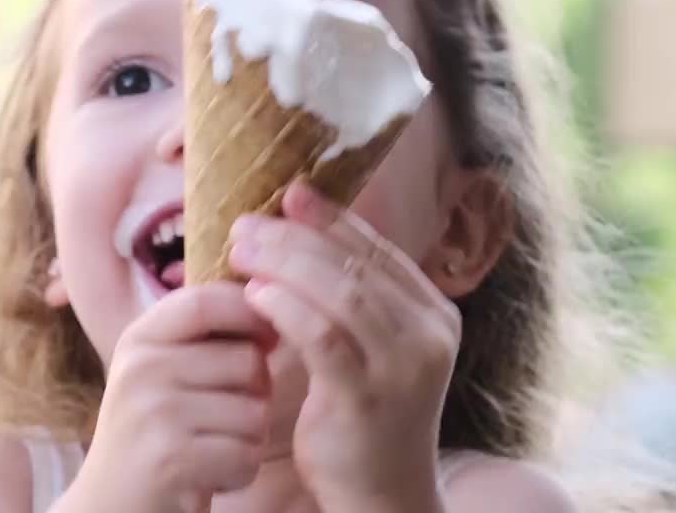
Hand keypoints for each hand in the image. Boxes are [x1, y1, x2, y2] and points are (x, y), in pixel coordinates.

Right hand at [69, 283, 276, 512]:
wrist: (111, 507)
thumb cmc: (152, 435)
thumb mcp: (160, 373)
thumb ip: (202, 339)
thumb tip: (272, 310)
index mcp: (138, 339)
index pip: (205, 300)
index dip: (249, 311)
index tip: (267, 337)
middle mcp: (140, 368)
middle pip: (248, 360)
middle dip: (257, 394)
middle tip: (225, 419)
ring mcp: (153, 412)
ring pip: (255, 411)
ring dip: (249, 439)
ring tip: (212, 449)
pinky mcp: (171, 459)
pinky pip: (246, 455)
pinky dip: (239, 473)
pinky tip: (208, 477)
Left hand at [227, 179, 458, 511]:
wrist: (382, 494)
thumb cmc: (362, 413)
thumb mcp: (368, 346)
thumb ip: (347, 295)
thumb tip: (296, 227)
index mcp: (433, 313)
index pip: (377, 249)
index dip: (330, 217)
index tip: (287, 193)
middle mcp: (430, 334)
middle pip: (356, 264)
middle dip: (296, 235)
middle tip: (246, 223)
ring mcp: (405, 367)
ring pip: (341, 293)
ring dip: (284, 263)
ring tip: (241, 250)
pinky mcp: (369, 398)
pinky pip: (324, 338)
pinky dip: (286, 308)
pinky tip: (254, 295)